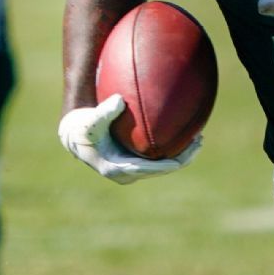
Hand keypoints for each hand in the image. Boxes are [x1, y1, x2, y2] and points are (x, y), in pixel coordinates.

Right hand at [58, 95, 201, 183]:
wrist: (75, 136)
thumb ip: (104, 111)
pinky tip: (185, 137)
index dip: (167, 164)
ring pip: (163, 166)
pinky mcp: (135, 164)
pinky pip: (158, 160)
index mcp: (117, 168)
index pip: (149, 170)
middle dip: (182, 158)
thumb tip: (120, 100)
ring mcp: (132, 171)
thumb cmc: (83, 126)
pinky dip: (172, 150)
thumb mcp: (90, 119)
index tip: (183, 157)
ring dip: (181, 155)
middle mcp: (127, 174)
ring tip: (198, 139)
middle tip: (199, 141)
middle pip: (162, 170)